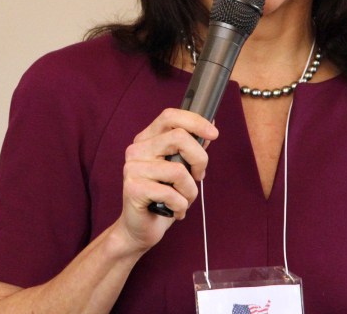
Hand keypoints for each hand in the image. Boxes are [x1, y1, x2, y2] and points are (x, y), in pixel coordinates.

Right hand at [115, 108, 217, 251]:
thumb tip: (210, 128)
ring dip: (190, 191)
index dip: (195, 121)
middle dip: (200, 159)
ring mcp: (133, 168)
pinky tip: (174, 211)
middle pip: (179, 137)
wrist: (140, 229)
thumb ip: (190, 150)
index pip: (170, 116)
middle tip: (199, 177)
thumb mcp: (180, 170)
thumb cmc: (163, 198)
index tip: (214, 134)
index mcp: (147, 140)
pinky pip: (171, 193)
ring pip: (179, 170)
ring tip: (183, 200)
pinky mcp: (133, 188)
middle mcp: (136, 150)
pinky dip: (181, 206)